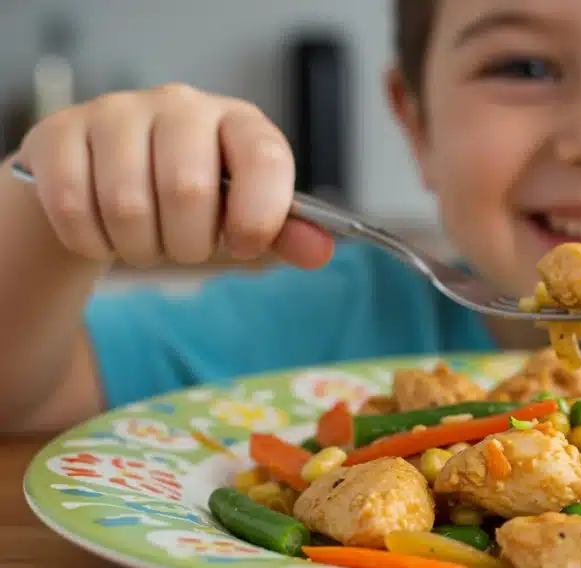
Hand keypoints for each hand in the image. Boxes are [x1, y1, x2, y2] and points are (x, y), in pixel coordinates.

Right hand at [15, 84, 331, 267]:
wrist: (105, 177)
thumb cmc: (189, 198)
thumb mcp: (242, 213)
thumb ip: (283, 233)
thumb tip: (321, 251)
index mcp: (238, 121)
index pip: (264, 157)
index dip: (259, 214)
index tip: (244, 244)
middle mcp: (180, 106)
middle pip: (188, 187)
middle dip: (188, 242)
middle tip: (183, 247)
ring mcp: (116, 113)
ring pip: (127, 204)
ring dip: (140, 247)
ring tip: (147, 241)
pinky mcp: (61, 134)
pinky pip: (74, 206)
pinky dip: (93, 241)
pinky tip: (105, 235)